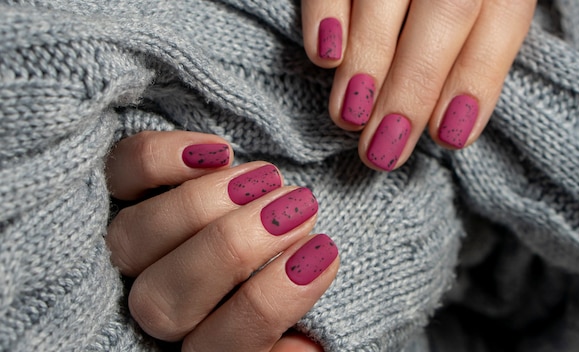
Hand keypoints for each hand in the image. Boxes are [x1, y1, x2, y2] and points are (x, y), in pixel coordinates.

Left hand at [105, 131, 337, 350]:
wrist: (240, 239)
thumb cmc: (274, 284)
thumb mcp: (296, 323)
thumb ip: (298, 341)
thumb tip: (300, 344)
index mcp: (205, 347)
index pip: (222, 346)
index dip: (272, 301)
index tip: (322, 251)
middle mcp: (157, 307)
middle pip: (162, 301)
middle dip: (234, 246)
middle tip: (297, 206)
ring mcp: (129, 254)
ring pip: (132, 240)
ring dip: (202, 203)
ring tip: (268, 177)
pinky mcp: (116, 195)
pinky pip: (117, 176)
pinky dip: (158, 158)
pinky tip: (218, 151)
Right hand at [302, 0, 535, 170]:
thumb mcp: (482, 8)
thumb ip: (472, 51)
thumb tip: (446, 125)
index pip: (503, 17)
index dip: (477, 78)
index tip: (450, 136)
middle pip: (446, 10)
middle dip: (414, 86)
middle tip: (385, 148)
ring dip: (366, 63)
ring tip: (350, 117)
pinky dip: (326, 15)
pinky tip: (325, 56)